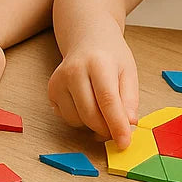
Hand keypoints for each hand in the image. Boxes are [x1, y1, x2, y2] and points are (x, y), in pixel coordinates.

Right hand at [47, 32, 138, 147]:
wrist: (88, 39)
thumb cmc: (110, 56)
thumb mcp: (128, 72)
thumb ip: (130, 99)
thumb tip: (129, 124)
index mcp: (98, 63)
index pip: (107, 100)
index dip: (117, 125)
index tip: (125, 143)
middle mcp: (74, 70)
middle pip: (90, 114)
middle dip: (106, 129)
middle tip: (117, 130)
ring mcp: (59, 81)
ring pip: (78, 120)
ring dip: (93, 124)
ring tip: (102, 108)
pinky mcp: (51, 90)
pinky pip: (67, 118)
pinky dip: (81, 119)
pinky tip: (88, 103)